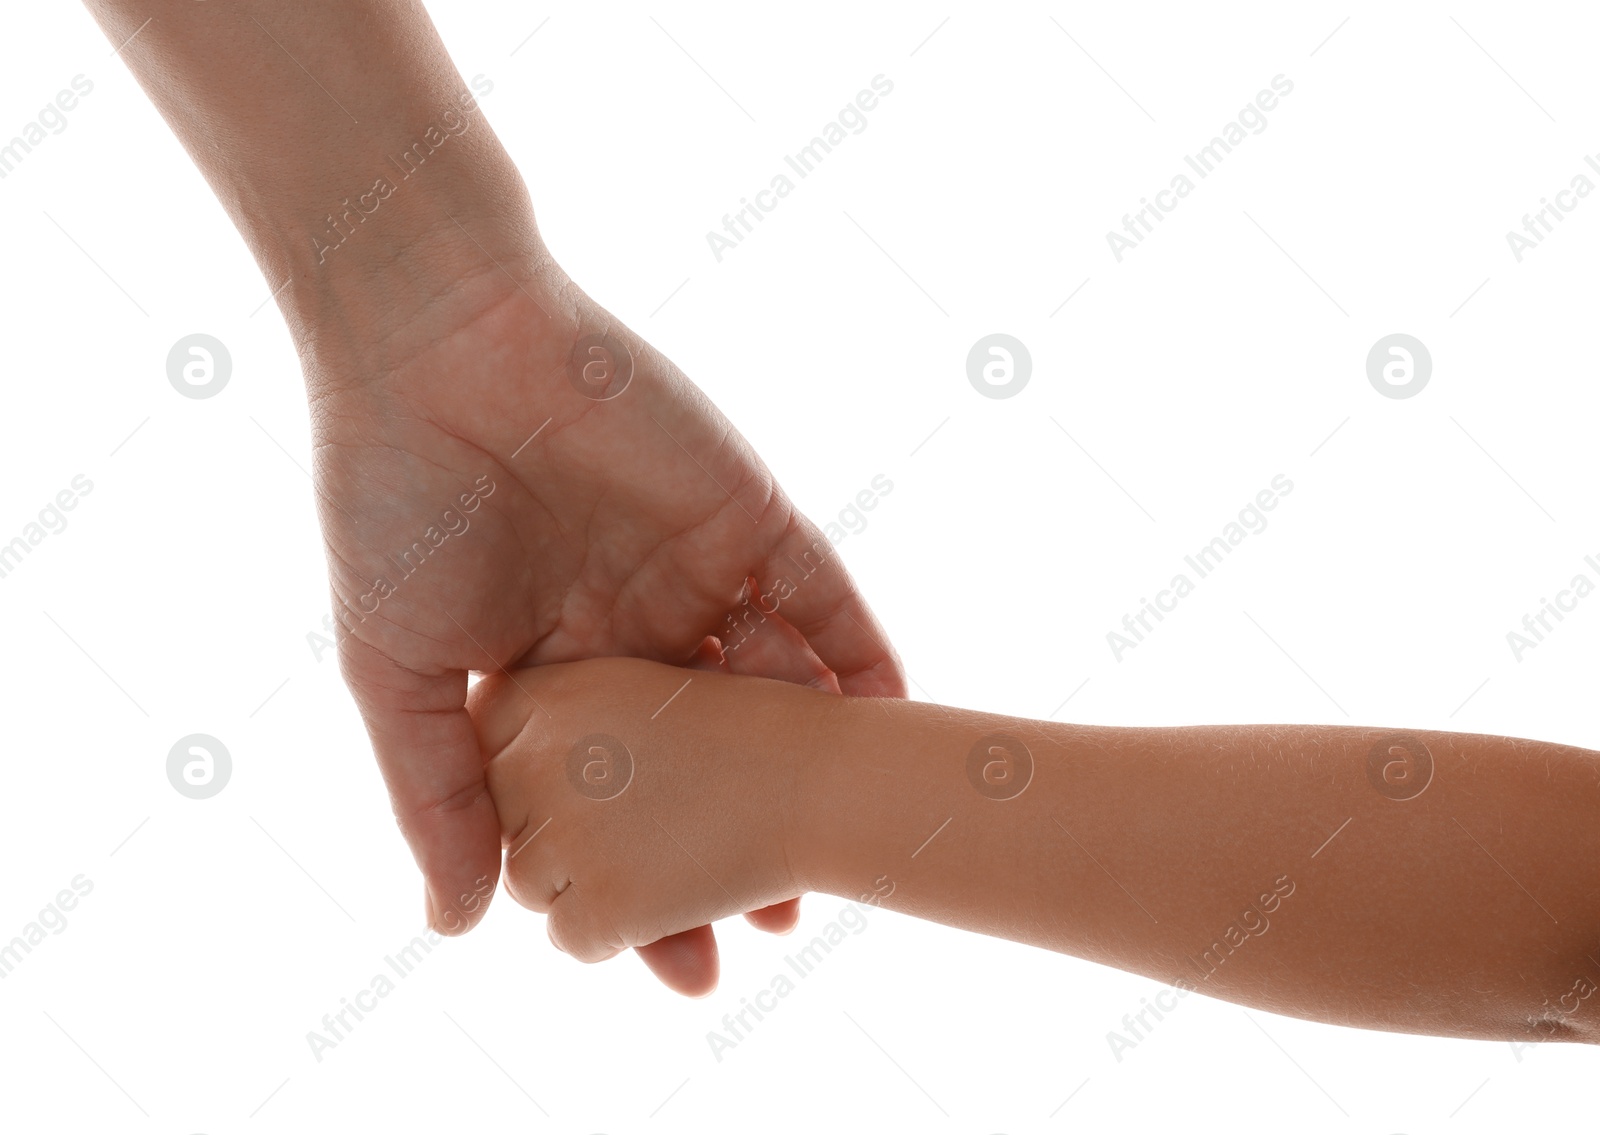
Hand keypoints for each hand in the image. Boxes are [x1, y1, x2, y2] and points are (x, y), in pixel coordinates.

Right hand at [305, 215, 904, 993]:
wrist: (437, 349)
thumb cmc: (397, 505)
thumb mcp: (403, 671)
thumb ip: (439, 796)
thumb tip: (461, 924)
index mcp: (558, 665)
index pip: (618, 792)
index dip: (641, 874)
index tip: (671, 961)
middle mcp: (639, 626)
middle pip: (709, 757)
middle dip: (736, 840)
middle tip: (770, 925)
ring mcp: (701, 570)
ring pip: (777, 687)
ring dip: (809, 766)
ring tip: (834, 854)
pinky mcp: (752, 514)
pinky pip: (825, 596)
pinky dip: (860, 657)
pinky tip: (884, 728)